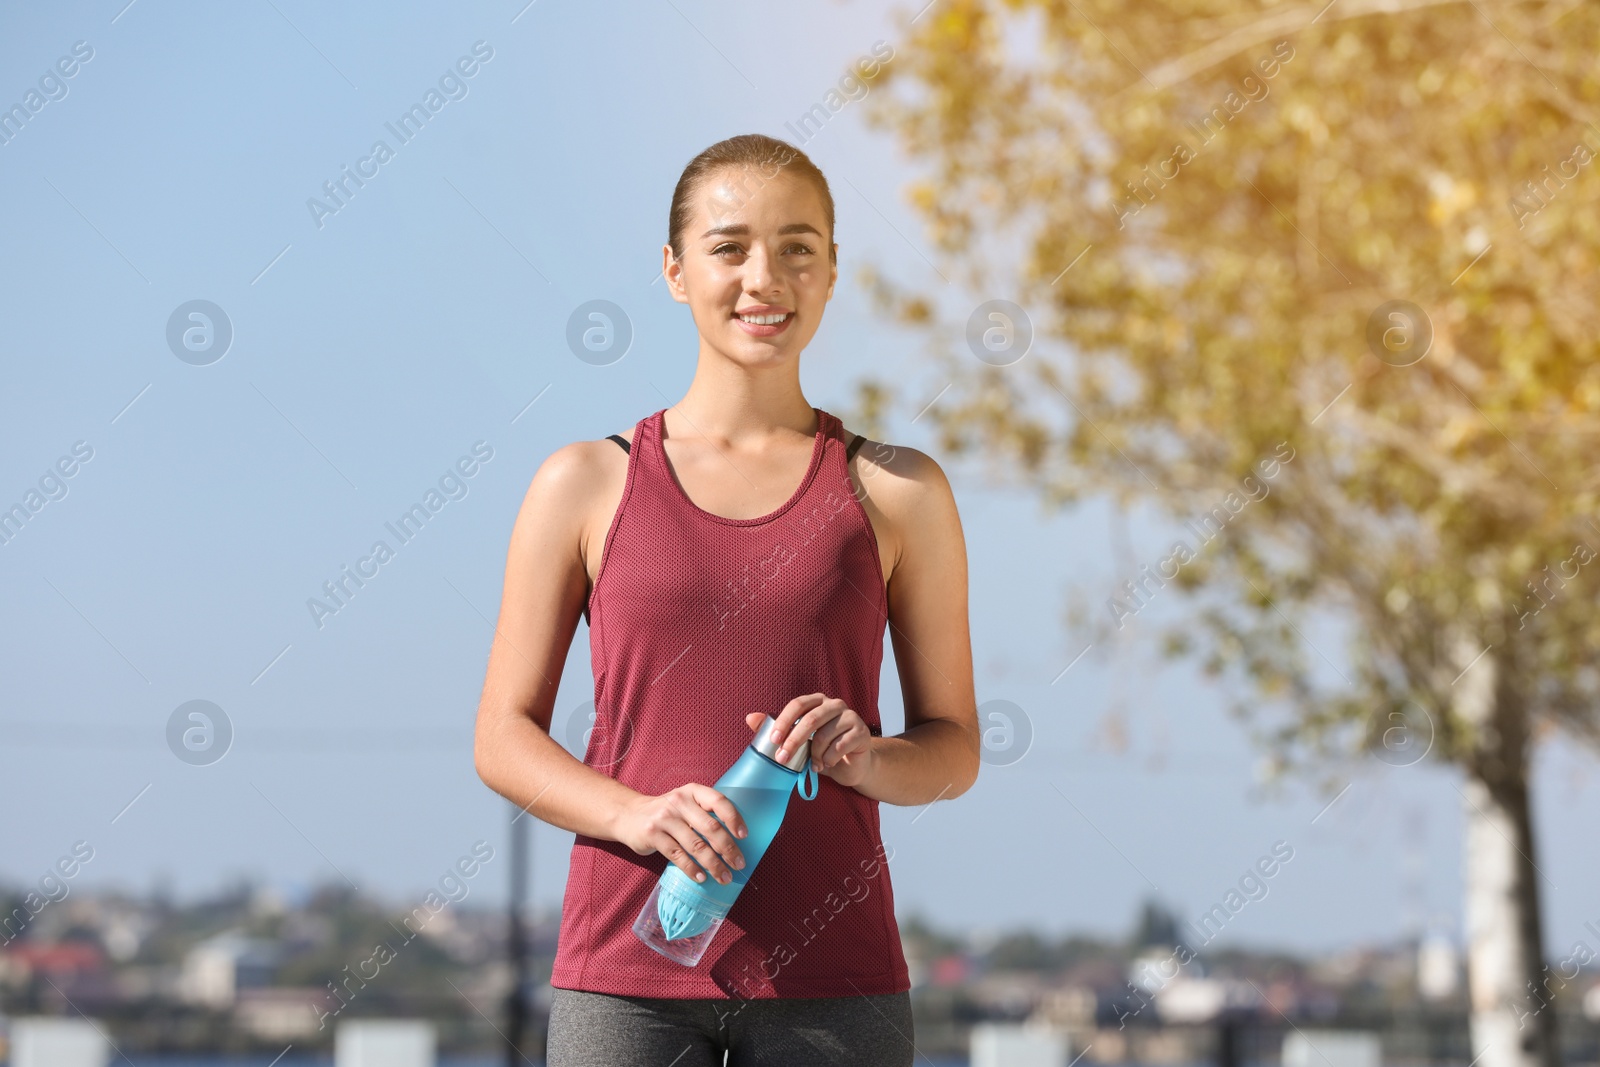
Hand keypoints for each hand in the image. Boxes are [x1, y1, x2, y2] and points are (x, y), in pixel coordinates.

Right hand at [611, 784, 747, 885]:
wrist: (628, 814)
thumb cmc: (667, 812)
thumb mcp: (685, 803)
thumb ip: (704, 814)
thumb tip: (734, 840)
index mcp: (692, 791)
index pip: (719, 801)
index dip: (734, 818)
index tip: (744, 836)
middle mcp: (679, 802)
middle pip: (710, 828)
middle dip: (728, 849)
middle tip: (738, 864)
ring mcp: (664, 818)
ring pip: (696, 845)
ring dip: (713, 864)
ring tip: (724, 877)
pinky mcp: (652, 835)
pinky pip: (677, 855)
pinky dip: (691, 869)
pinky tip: (701, 877)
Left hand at [746, 693, 875, 788]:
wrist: (853, 764)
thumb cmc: (823, 749)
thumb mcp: (799, 741)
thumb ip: (777, 729)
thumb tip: (750, 718)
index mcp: (818, 701)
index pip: (797, 704)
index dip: (784, 721)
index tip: (773, 740)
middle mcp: (835, 704)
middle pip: (810, 719)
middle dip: (793, 741)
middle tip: (782, 759)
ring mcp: (850, 716)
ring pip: (824, 735)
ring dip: (814, 755)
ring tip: (813, 765)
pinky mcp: (861, 732)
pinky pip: (840, 746)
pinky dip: (828, 759)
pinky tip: (826, 765)